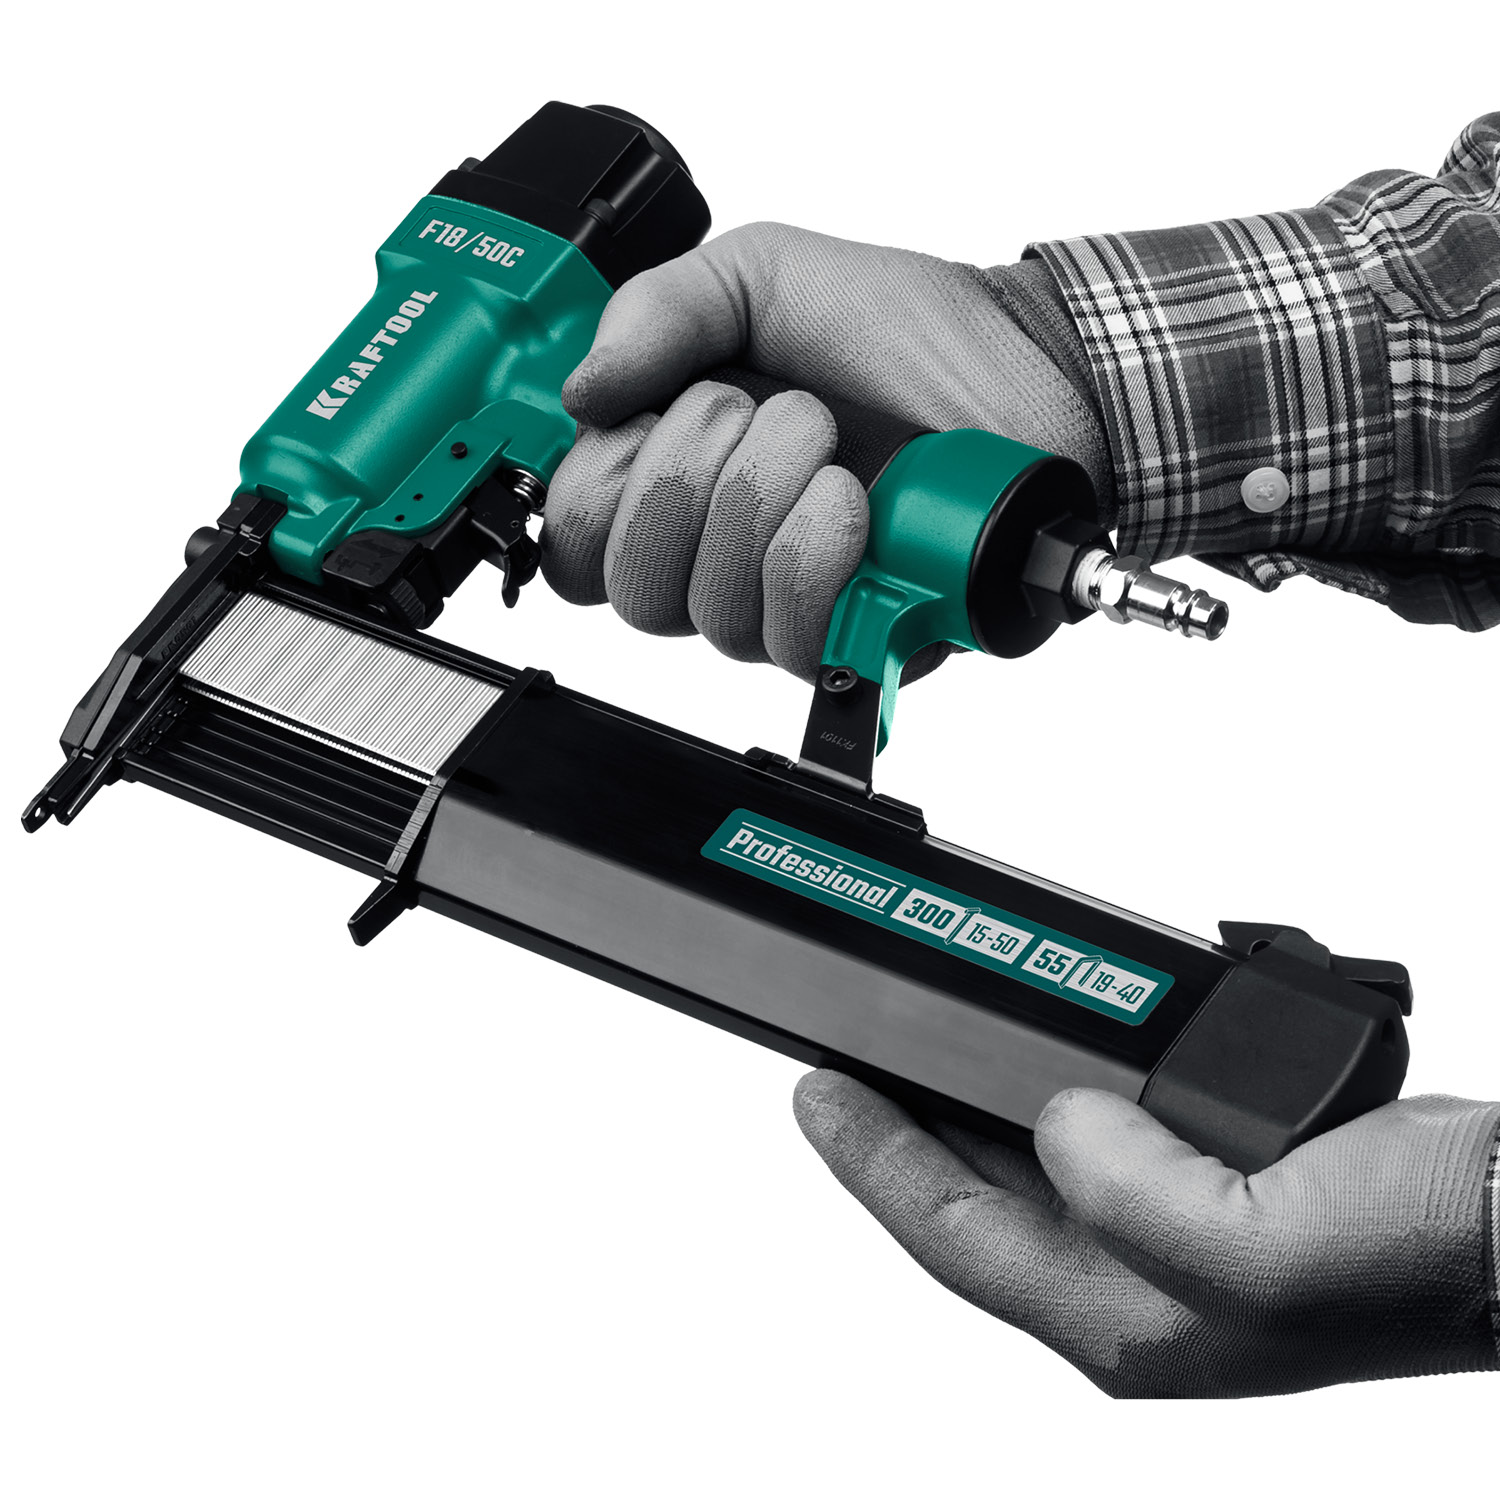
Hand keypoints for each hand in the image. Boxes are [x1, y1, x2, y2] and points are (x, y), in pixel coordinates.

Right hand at [541, 222, 1107, 680]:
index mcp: (674, 473)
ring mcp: (780, 603)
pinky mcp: (847, 638)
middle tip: (763, 407)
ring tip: (826, 438)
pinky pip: (785, 635)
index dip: (597, 485)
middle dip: (687, 475)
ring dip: (762, 500)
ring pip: (705, 609)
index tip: (652, 412)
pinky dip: (812, 556)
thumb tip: (579, 393)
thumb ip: (657, 311)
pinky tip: (855, 505)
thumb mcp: (762, 275)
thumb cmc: (905, 330)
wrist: (1025, 369)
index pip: (574, 540)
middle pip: (628, 584)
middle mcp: (716, 552)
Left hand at [793, 1070, 1499, 1396]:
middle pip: (972, 1204)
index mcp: (1130, 1322)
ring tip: (904, 1052)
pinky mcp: (1203, 1187)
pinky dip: (1037, 1091)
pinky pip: (1085, 1133)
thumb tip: (1059, 1122)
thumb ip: (1136, 1197)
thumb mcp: (1272, 1249)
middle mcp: (1136, 1289)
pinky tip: (1025, 1059)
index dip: (871, 1160)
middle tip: (838, 1062)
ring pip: (1022, 1167)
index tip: (815, 1089)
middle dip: (897, 1135)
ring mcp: (1169, 1240)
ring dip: (958, 1110)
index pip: (955, 1236)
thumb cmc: (1429, 1253)